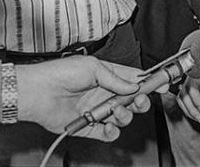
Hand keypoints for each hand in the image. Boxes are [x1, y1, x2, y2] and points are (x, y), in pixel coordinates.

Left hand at [17, 56, 152, 141]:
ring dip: (125, 116)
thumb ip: (116, 78)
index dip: (149, 82)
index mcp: (108, 76)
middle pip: (132, 101)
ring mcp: (97, 110)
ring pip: (123, 117)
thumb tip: (134, 87)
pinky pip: (107, 133)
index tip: (161, 85)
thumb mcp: (93, 67)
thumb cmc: (60, 73)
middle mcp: (104, 94)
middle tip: (139, 101)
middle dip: (140, 102)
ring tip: (117, 111)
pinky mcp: (88, 126)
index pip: (134, 80)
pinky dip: (112, 132)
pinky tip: (109, 125)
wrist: (37, 91)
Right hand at [177, 40, 199, 123]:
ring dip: (188, 110)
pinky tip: (196, 113)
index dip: (195, 101)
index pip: (191, 88)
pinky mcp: (193, 85)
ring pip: (182, 98)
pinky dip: (188, 108)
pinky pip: (184, 98)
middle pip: (184, 95)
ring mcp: (192, 80)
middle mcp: (193, 75)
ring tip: (199, 119)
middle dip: (191, 109)